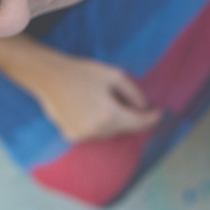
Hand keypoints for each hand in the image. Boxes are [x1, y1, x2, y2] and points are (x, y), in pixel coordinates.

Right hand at [30, 53, 162, 141]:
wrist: (49, 76)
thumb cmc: (83, 73)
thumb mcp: (115, 76)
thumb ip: (135, 94)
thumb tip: (145, 108)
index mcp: (109, 115)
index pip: (139, 123)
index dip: (152, 118)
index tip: (159, 113)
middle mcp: (96, 130)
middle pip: (125, 129)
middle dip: (131, 117)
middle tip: (128, 101)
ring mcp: (83, 136)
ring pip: (109, 133)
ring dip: (114, 121)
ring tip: (103, 101)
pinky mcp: (72, 136)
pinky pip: (94, 134)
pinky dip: (98, 124)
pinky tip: (89, 108)